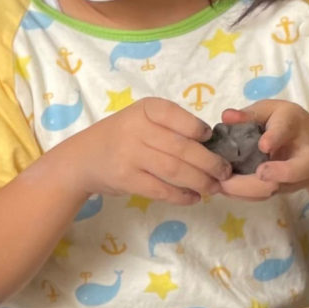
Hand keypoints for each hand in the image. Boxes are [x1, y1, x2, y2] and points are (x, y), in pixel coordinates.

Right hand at [57, 97, 231, 203]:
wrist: (83, 158)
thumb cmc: (121, 137)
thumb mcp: (142, 120)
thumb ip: (171, 127)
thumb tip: (212, 146)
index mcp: (146, 109)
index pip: (179, 117)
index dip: (199, 130)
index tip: (212, 141)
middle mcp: (136, 129)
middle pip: (182, 148)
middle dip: (209, 163)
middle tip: (224, 172)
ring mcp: (130, 155)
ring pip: (175, 170)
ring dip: (200, 181)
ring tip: (214, 187)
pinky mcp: (126, 179)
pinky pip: (161, 189)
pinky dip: (181, 196)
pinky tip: (193, 198)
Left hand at [215, 102, 308, 201]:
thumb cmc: (285, 122)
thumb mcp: (271, 110)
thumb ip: (251, 114)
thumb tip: (226, 116)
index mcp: (294, 126)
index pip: (287, 130)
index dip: (275, 137)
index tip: (263, 145)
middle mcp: (302, 154)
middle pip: (297, 169)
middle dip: (270, 176)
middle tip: (231, 178)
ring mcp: (295, 177)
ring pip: (276, 188)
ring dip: (246, 189)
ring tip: (220, 184)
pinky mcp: (283, 189)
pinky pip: (263, 196)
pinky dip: (242, 194)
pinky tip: (223, 188)